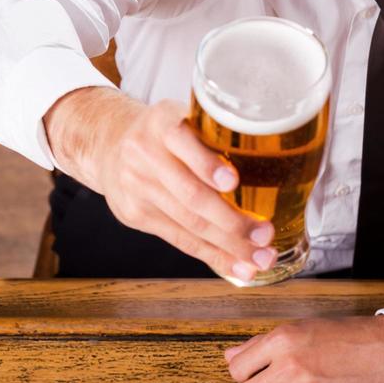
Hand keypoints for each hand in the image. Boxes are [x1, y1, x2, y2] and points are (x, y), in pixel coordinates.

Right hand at [44, 86, 276, 281]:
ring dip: (229, 245)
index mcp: (162, 122)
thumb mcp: (183, 116)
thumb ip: (215, 131)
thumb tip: (274, 158)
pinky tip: (237, 266)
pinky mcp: (135, 215)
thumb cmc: (164, 132)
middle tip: (265, 233)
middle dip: (231, 220)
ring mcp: (137, 187)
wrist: (109, 145)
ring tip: (260, 258)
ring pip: (188, 223)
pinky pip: (180, 240)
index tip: (233, 182)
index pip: (181, 141)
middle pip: (190, 194)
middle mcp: (144, 153)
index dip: (207, 165)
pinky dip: (213, 255)